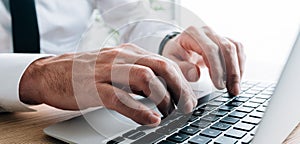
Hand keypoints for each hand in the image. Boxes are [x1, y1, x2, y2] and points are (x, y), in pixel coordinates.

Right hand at [19, 43, 196, 125]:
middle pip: (160, 67)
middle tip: (186, 107)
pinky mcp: (93, 88)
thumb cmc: (88, 73)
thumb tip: (172, 83)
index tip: (189, 98)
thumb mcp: (120, 69)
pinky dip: (139, 110)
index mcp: (129, 53)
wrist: (51, 72)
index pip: (164, 63)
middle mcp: (121, 58)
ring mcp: (106, 71)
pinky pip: (121, 98)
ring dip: (162, 98)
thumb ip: (144, 74)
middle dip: (179, 88)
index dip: (182, 81)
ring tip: (167, 113)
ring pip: (145, 78)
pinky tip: (150, 119)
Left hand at [162, 26, 245, 94]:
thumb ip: (181, 68)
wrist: (179, 46)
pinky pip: (239, 49)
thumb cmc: (175, 53)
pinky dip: (240, 64)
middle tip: (232, 90)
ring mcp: (218, 34)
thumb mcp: (171, 61)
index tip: (219, 86)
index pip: (210, 50)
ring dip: (238, 69)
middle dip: (231, 71)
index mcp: (193, 34)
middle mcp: (207, 31)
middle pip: (226, 48)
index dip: (217, 69)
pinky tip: (237, 78)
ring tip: (235, 87)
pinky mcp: (226, 40)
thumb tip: (195, 74)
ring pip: (235, 48)